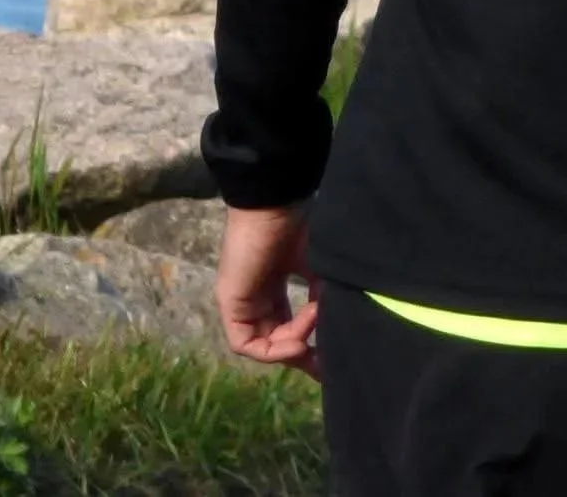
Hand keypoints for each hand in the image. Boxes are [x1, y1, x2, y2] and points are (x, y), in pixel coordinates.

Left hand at [215, 203, 320, 376]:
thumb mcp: (316, 265)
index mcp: (272, 284)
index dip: (308, 342)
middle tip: (326, 364)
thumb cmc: (296, 224)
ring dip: (292, 345)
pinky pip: (245, 344)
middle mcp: (254, 296)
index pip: (285, 325)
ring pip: (263, 344)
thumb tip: (337, 323)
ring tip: (315, 323)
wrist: (275, 201)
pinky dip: (273, 351)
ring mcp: (240, 300)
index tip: (334, 353)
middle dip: (301, 355)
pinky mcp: (230, 303)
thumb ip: (322, 295)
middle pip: (274, 340)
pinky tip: (298, 340)